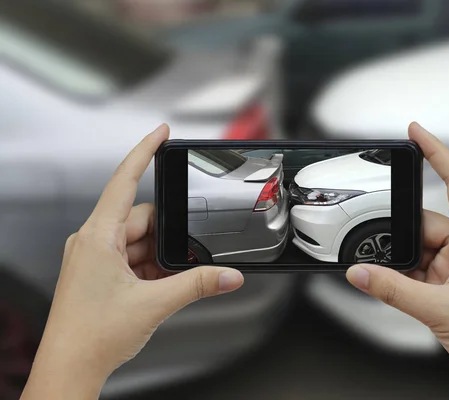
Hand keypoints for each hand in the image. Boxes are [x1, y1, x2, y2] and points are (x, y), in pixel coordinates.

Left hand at [21, 124, 243, 399]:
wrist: (70, 369)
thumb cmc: (91, 335)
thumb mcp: (154, 304)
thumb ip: (197, 285)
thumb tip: (229, 276)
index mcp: (97, 237)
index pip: (123, 181)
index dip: (144, 153)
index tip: (160, 133)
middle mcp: (93, 241)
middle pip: (143, 219)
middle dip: (169, 236)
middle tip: (187, 257)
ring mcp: (95, 257)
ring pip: (140, 241)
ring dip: (160, 258)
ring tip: (168, 284)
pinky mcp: (99, 273)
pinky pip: (133, 258)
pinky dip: (151, 269)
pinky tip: (160, 288)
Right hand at [346, 123, 448, 399]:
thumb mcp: (440, 308)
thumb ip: (393, 290)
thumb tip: (359, 274)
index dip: (436, 151)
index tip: (415, 132)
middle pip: (421, 223)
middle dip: (397, 235)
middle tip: (376, 249)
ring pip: (415, 249)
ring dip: (398, 263)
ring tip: (386, 278)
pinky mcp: (447, 286)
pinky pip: (415, 271)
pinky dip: (400, 278)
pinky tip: (391, 288)